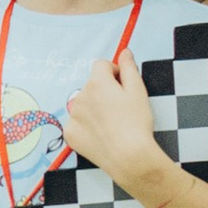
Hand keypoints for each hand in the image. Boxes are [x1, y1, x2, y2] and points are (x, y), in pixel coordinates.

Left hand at [60, 56, 173, 196]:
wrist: (128, 156)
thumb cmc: (137, 122)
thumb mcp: (139, 91)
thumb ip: (129, 68)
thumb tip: (124, 51)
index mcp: (98, 83)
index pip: (101, 65)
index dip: (115, 72)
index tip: (125, 85)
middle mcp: (80, 96)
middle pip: (93, 85)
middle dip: (105, 91)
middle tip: (122, 108)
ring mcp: (72, 115)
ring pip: (85, 103)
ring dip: (96, 107)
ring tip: (113, 123)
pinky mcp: (69, 133)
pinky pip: (78, 122)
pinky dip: (88, 125)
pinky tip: (102, 134)